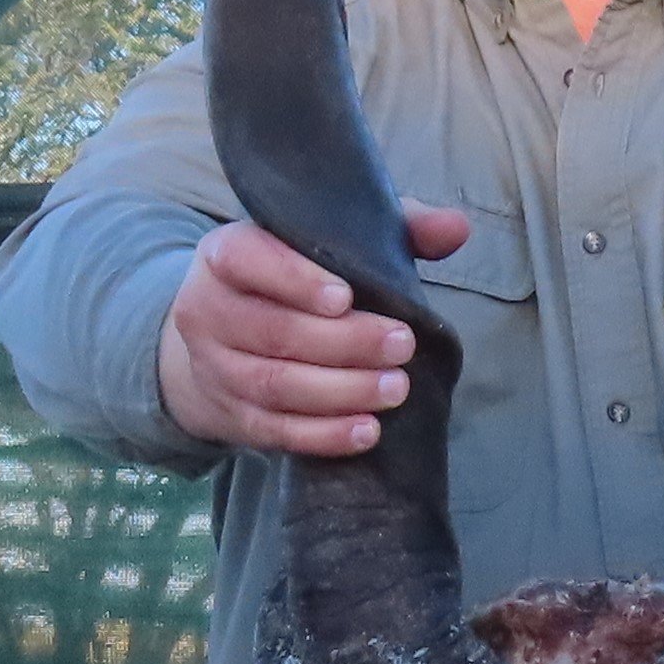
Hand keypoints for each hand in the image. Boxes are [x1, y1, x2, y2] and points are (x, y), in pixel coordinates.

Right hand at [158, 208, 473, 454]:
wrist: (217, 338)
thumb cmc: (291, 279)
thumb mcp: (331, 241)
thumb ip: (395, 228)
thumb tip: (456, 228)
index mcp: (226, 253)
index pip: (248, 259)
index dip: (294, 280)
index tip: (346, 297)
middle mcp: (207, 308)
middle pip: (273, 330)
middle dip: (344, 343)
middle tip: (402, 344)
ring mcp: (214, 367)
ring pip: (274, 384)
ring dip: (340, 392)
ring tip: (395, 389)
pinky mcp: (230, 415)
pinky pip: (274, 431)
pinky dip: (323, 435)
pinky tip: (367, 431)